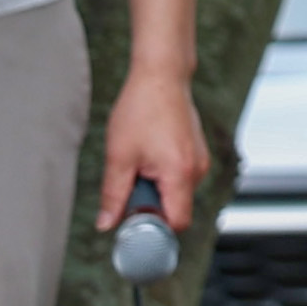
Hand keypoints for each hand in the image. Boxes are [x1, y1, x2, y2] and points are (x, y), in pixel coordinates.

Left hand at [99, 57, 209, 236]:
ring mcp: (199, 160)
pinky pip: (179, 178)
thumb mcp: (119, 156)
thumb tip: (106, 225)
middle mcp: (197, 169)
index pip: (177, 222)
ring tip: (137, 162)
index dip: (154, 229)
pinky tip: (148, 155)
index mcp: (180, 173)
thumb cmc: (141, 109)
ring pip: (175, 193)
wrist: (161, 76)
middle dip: (149, 206)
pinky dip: (161, 176)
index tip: (133, 226)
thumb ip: (114, 195)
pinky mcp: (196, 153)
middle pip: (175, 209)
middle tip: (128, 185)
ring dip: (154, 189)